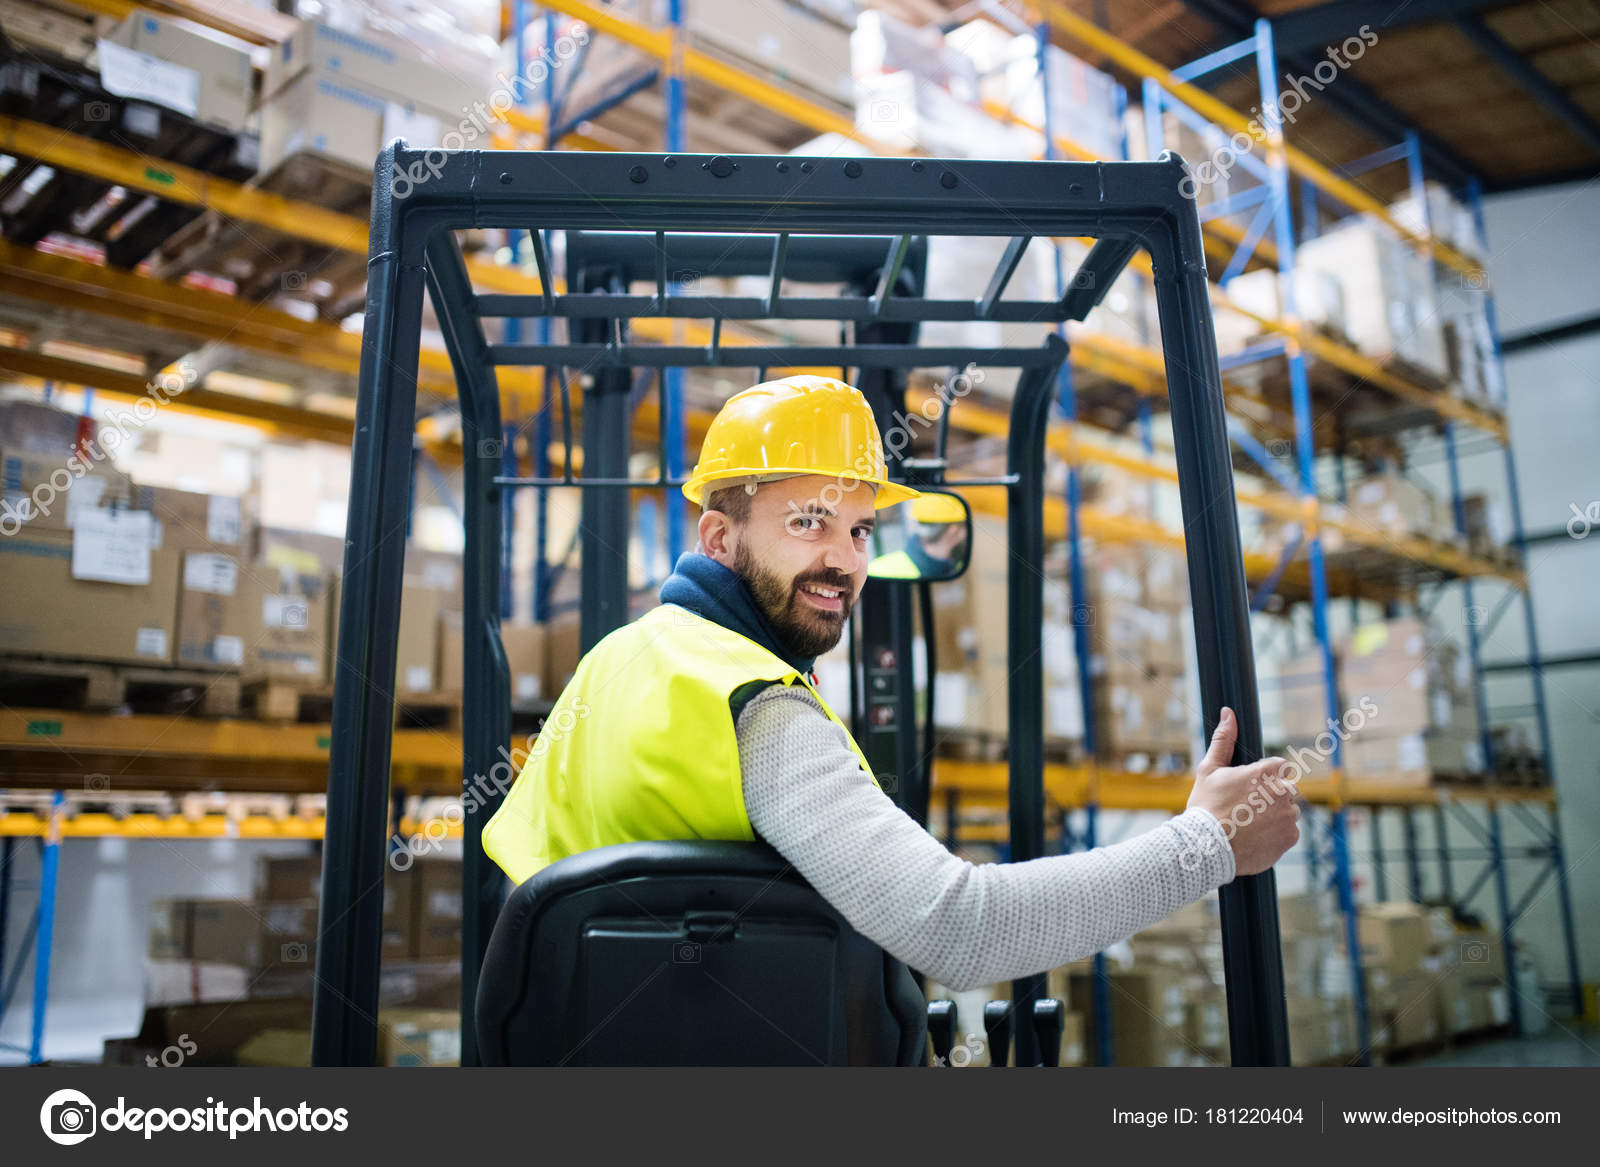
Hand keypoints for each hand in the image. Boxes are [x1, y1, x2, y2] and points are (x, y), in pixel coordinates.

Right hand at [1186, 707, 1300, 876]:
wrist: (1206, 848)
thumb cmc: (1205, 807)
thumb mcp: (1208, 770)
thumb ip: (1223, 740)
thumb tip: (1228, 713)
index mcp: (1266, 772)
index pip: (1280, 767)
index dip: (1265, 777)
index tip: (1251, 789)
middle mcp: (1283, 792)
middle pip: (1287, 789)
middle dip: (1272, 796)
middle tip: (1247, 809)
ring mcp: (1289, 816)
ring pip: (1289, 811)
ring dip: (1276, 816)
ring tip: (1250, 825)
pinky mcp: (1290, 838)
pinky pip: (1290, 833)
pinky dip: (1277, 835)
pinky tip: (1256, 837)